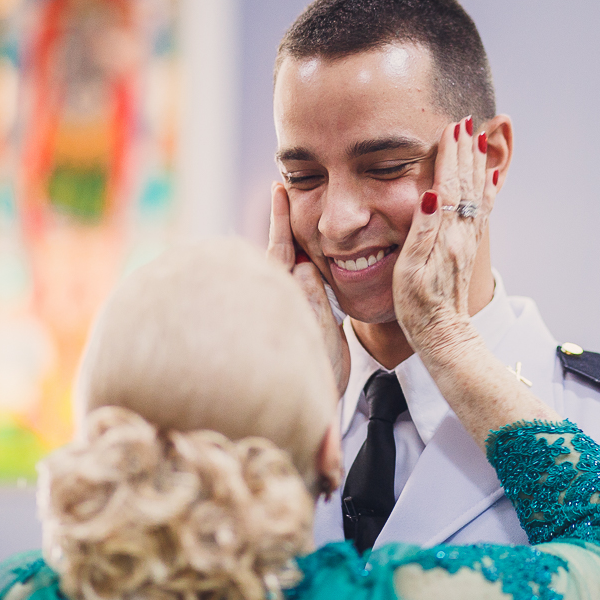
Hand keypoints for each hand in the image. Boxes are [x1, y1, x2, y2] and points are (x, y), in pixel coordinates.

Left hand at [268, 182, 350, 394]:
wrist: (312, 412)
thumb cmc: (315, 380)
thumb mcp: (321, 340)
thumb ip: (313, 302)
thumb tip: (305, 265)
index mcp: (281, 301)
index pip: (278, 252)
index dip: (282, 220)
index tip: (280, 190)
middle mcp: (277, 302)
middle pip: (278, 253)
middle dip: (285, 223)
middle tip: (286, 187)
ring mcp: (282, 311)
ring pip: (286, 268)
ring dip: (292, 241)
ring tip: (295, 210)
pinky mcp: (296, 320)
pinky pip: (297, 284)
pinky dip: (299, 263)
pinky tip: (310, 255)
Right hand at [393, 116, 498, 356]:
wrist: (443, 334)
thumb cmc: (418, 307)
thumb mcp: (408, 270)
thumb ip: (421, 230)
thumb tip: (431, 194)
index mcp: (445, 236)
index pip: (448, 186)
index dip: (450, 156)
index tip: (451, 129)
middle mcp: (462, 235)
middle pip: (466, 184)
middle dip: (465, 152)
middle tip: (465, 123)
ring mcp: (468, 241)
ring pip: (476, 194)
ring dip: (477, 165)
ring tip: (479, 139)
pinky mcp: (468, 248)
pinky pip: (481, 210)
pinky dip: (485, 188)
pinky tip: (489, 178)